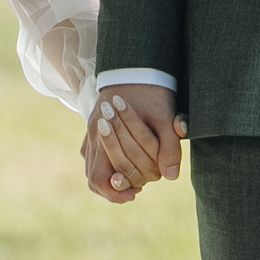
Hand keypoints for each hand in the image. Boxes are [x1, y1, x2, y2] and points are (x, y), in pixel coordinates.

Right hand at [83, 84, 183, 203]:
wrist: (136, 67)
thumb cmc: (151, 92)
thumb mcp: (164, 118)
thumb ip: (169, 148)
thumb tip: (170, 177)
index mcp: (103, 132)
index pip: (99, 179)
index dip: (115, 192)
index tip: (135, 193)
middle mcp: (92, 135)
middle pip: (93, 177)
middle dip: (115, 187)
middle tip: (136, 190)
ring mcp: (89, 133)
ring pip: (91, 168)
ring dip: (110, 178)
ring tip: (131, 181)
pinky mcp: (91, 130)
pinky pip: (92, 157)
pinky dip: (106, 166)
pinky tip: (123, 168)